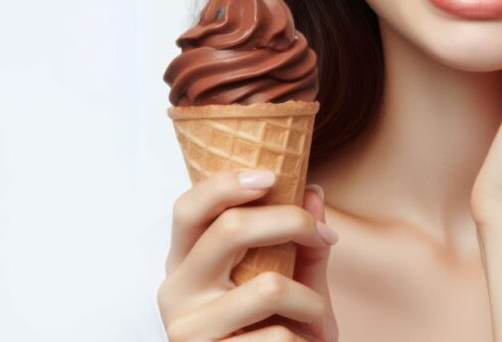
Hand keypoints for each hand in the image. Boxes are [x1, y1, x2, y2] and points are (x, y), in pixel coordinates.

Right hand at [157, 169, 339, 340]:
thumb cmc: (272, 332)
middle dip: (292, 222)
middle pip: (230, 229)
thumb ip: (300, 243)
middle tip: (324, 236)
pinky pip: (279, 336)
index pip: (188, 208)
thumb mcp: (287, 282)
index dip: (226, 184)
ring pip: (269, 286)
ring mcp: (189, 331)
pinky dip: (308, 339)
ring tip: (321, 321)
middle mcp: (176, 292)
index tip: (271, 175)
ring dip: (313, 302)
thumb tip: (315, 192)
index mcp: (186, 263)